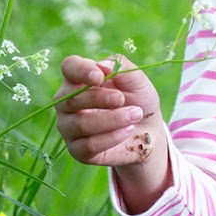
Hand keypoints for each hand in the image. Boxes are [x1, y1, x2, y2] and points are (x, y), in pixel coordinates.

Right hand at [54, 55, 170, 211]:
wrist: (148, 131)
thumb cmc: (139, 100)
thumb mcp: (138, 82)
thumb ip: (123, 68)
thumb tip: (103, 65)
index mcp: (79, 79)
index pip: (69, 67)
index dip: (81, 70)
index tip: (101, 76)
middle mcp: (66, 102)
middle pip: (71, 98)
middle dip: (100, 98)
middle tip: (123, 99)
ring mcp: (69, 127)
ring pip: (81, 124)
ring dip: (112, 119)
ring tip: (135, 114)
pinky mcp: (77, 150)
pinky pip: (88, 145)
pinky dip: (111, 137)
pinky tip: (128, 130)